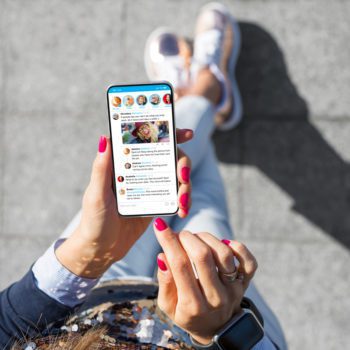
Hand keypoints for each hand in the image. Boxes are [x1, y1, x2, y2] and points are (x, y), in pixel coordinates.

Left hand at [56, 129, 192, 277]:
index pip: (147, 141)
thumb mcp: (96, 195)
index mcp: (123, 164)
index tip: (187, 133)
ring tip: (183, 203)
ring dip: (186, 186)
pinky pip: (175, 195)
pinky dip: (183, 200)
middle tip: (184, 177)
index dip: (168, 134)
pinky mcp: (156, 201)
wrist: (101, 249)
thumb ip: (101, 168)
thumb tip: (105, 138)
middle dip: (183, 164)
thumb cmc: (93, 221)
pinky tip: (182, 209)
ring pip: (176, 176)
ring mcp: (149, 186)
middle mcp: (139, 170)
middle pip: (169, 157)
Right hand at [153, 218, 257, 344]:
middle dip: (187, 237)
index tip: (160, 225)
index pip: (180, 265)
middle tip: (179, 235)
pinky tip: (224, 243)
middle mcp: (215, 297)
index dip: (168, 241)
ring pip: (224, 254)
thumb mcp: (168, 305)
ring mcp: (233, 290)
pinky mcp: (245, 283)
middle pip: (203, 256)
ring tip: (196, 238)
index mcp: (192, 305)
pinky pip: (249, 261)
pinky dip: (238, 247)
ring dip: (207, 238)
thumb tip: (162, 256)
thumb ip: (164, 282)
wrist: (215, 329)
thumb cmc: (187, 313)